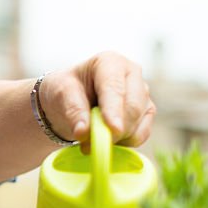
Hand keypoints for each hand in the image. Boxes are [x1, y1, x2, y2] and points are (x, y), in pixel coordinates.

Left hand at [37, 51, 155, 147]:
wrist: (70, 99)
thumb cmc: (65, 90)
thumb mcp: (61, 94)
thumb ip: (73, 111)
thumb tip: (83, 132)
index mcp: (110, 62)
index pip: (115, 88)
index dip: (114, 110)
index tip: (113, 129)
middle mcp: (132, 74)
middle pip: (133, 107)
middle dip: (114, 130)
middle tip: (88, 145)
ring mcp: (142, 93)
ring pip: (139, 123)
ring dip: (116, 138)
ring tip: (89, 139)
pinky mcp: (146, 112)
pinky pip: (141, 134)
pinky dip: (124, 142)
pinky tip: (106, 138)